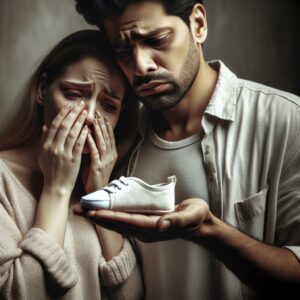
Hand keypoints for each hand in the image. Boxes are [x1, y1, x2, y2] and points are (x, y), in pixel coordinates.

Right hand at [38, 102, 87, 195]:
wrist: (56, 186)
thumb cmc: (50, 170)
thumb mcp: (43, 154)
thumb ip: (44, 139)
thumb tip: (45, 125)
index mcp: (46, 145)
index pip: (55, 125)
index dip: (63, 113)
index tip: (71, 105)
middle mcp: (53, 147)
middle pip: (64, 126)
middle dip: (73, 113)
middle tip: (81, 104)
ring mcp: (63, 154)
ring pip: (72, 133)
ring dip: (79, 121)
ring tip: (86, 113)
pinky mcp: (73, 160)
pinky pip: (78, 145)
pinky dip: (83, 135)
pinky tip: (88, 128)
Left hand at [73, 198, 211, 242]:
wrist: (199, 225)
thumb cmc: (196, 217)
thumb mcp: (193, 215)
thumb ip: (179, 220)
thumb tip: (162, 224)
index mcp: (155, 227)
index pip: (128, 222)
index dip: (110, 217)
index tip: (93, 212)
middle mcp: (146, 230)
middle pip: (118, 224)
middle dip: (97, 217)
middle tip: (79, 210)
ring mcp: (144, 228)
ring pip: (118, 223)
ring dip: (100, 216)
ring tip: (84, 210)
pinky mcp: (144, 224)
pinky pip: (124, 220)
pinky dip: (110, 215)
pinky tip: (102, 210)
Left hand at [83, 111, 116, 192]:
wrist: (97, 192)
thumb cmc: (94, 176)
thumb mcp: (98, 160)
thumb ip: (96, 149)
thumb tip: (89, 136)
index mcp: (111, 154)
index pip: (109, 136)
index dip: (106, 126)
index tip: (101, 116)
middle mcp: (110, 156)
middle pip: (108, 137)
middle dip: (102, 124)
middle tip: (97, 113)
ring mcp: (105, 161)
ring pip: (103, 142)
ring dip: (98, 131)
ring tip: (93, 120)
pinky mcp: (98, 167)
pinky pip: (95, 152)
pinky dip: (92, 143)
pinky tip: (87, 135)